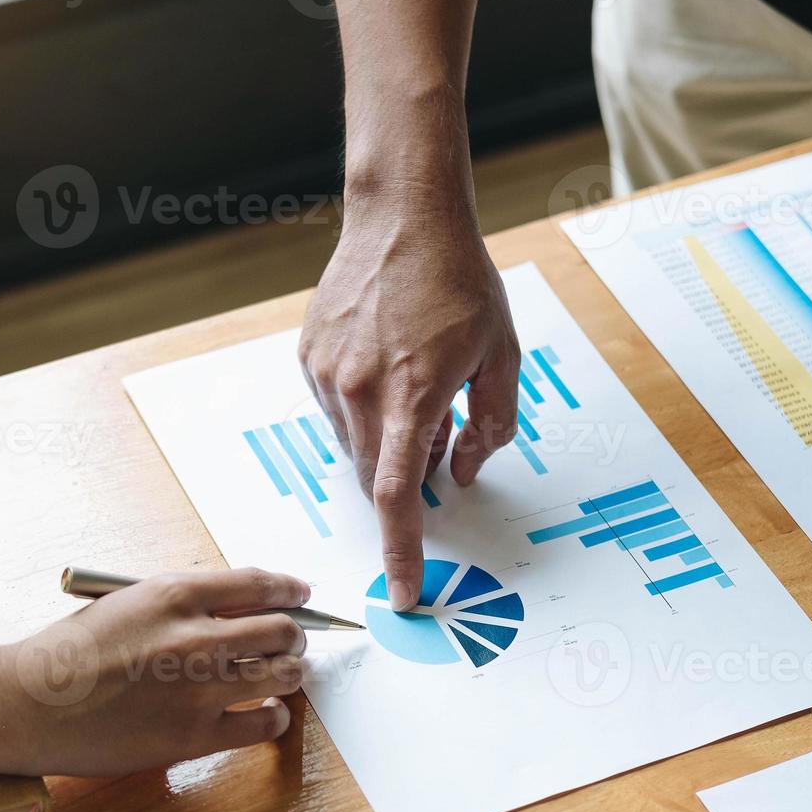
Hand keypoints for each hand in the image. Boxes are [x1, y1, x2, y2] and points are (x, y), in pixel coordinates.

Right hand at [0, 568, 310, 776]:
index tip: (301, 594)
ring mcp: (200, 689)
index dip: (290, 589)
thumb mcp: (129, 601)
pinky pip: (264, 724)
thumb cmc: (71, 651)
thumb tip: (237, 608)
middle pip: (281, 630)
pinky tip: (267, 713)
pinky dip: (274, 717)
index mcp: (177, 594)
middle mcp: (197, 638)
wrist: (31, 704)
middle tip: (290, 643)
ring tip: (283, 676)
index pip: (260, 584)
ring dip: (290, 674)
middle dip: (294, 635)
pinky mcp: (196, 735)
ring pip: (283, 675)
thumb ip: (183, 602)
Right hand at [300, 193, 518, 609]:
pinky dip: (363, 408)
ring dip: (385, 439)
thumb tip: (461, 474)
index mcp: (413, 394)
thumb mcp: (501, 354)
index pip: (397, 497)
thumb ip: (489, 425)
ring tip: (418, 381)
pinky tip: (387, 361)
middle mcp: (360, 391)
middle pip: (374, 476)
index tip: (404, 593)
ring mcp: (327, 374)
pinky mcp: (309, 357)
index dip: (401, 553)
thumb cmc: (458, 281)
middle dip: (405, 478)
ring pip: (353, 444)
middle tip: (442, 432)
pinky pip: (336, 409)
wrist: (402, 217)